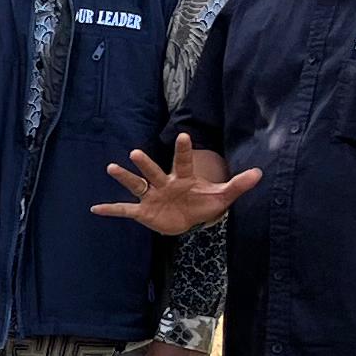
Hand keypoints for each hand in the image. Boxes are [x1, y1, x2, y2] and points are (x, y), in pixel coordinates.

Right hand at [91, 132, 260, 235]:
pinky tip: (95, 209)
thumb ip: (238, 184)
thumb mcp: (223, 196)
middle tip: (135, 153)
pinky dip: (111, 210)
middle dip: (145, 164)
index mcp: (182, 177)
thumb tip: (260, 173)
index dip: (184, 150)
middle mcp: (164, 183)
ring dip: (125, 178)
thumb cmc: (204, 204)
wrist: (190, 220)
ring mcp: (152, 196)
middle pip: (153, 171)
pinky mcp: (144, 212)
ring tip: (111, 167)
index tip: (184, 135)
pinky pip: (125, 210)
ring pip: (136, 185)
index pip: (183, 161)